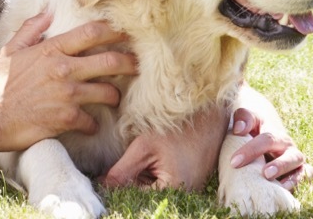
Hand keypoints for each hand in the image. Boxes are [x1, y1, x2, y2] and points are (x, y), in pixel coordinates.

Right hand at [0, 14, 135, 151]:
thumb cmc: (1, 84)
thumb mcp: (12, 50)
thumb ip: (31, 28)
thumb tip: (47, 11)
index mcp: (52, 49)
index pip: (92, 32)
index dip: (114, 30)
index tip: (127, 32)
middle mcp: (64, 69)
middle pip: (110, 61)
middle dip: (130, 62)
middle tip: (138, 64)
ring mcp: (68, 94)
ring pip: (108, 92)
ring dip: (115, 95)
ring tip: (115, 97)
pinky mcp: (67, 119)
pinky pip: (93, 120)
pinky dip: (94, 124)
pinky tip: (91, 124)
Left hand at [101, 103, 227, 190]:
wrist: (210, 113)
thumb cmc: (178, 126)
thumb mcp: (144, 147)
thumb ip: (122, 171)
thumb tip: (102, 187)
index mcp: (173, 190)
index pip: (135, 198)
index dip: (118, 189)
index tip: (102, 178)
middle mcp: (184, 195)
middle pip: (146, 197)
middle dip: (131, 183)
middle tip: (122, 165)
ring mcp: (189, 190)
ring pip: (154, 191)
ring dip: (143, 179)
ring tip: (145, 157)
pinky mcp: (191, 182)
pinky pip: (165, 184)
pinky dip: (155, 174)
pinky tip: (155, 159)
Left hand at [228, 108, 312, 190]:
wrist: (266, 139)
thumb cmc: (253, 131)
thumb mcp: (250, 121)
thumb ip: (244, 118)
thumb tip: (239, 129)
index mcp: (275, 135)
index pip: (266, 140)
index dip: (251, 150)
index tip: (234, 162)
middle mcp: (288, 148)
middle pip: (289, 156)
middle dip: (279, 165)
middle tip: (266, 174)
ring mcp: (296, 161)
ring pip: (301, 168)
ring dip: (292, 178)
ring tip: (280, 186)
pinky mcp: (300, 173)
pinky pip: (306, 178)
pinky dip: (300, 183)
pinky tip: (286, 191)